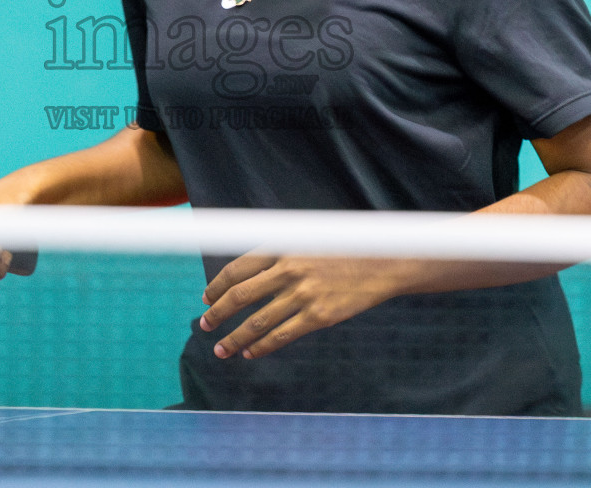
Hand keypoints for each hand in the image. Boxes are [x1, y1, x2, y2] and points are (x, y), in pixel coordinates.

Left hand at [197, 253, 413, 359]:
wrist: (385, 261)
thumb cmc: (344, 248)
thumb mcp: (307, 237)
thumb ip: (278, 252)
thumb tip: (246, 272)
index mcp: (282, 246)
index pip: (236, 269)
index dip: (216, 287)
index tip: (206, 299)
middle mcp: (288, 269)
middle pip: (239, 296)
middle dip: (217, 313)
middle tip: (205, 325)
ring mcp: (303, 294)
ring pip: (256, 322)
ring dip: (233, 338)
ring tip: (221, 349)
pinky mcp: (319, 316)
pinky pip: (281, 336)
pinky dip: (261, 347)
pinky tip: (250, 353)